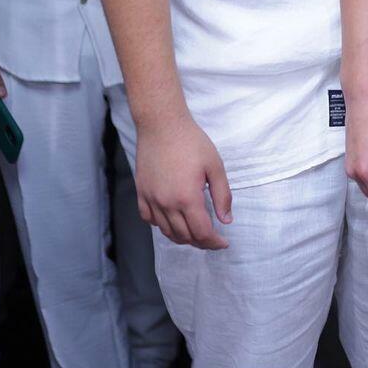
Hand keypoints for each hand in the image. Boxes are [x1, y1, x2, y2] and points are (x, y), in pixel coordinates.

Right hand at [134, 112, 232, 248]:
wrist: (162, 125)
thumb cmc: (192, 142)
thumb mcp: (215, 165)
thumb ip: (222, 195)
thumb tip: (226, 221)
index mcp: (187, 198)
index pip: (202, 233)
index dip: (214, 242)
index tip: (224, 242)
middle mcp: (166, 204)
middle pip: (184, 236)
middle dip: (201, 242)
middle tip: (213, 238)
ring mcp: (151, 200)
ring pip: (166, 232)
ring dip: (183, 237)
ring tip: (195, 232)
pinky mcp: (141, 193)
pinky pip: (149, 220)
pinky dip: (162, 226)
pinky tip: (172, 220)